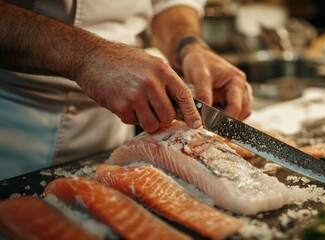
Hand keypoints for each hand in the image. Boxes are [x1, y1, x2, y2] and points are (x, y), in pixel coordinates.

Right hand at [74, 42, 201, 131]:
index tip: (196, 124)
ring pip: (152, 123)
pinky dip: (130, 116)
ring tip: (138, 106)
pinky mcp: (121, 106)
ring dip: (147, 120)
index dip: (192, 113)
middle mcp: (151, 83)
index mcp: (161, 70)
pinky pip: (133, 122)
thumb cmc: (122, 61)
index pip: (184, 96)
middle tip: (154, 111)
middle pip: (168, 115)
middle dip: (163, 118)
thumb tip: (180, 105)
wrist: (91, 57)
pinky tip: (123, 102)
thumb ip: (165, 81)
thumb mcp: (150, 62)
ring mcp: (135, 95)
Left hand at [180, 45, 252, 120]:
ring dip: (229, 120)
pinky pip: (235, 111)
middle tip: (211, 126)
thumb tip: (206, 113)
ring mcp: (241, 92)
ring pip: (242, 113)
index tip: (211, 125)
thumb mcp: (200, 75)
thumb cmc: (199, 62)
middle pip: (243, 112)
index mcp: (237, 81)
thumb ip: (203, 93)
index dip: (225, 118)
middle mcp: (243, 87)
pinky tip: (213, 116)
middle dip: (228, 121)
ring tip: (211, 120)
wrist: (197, 55)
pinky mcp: (235, 97)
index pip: (236, 107)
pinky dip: (226, 116)